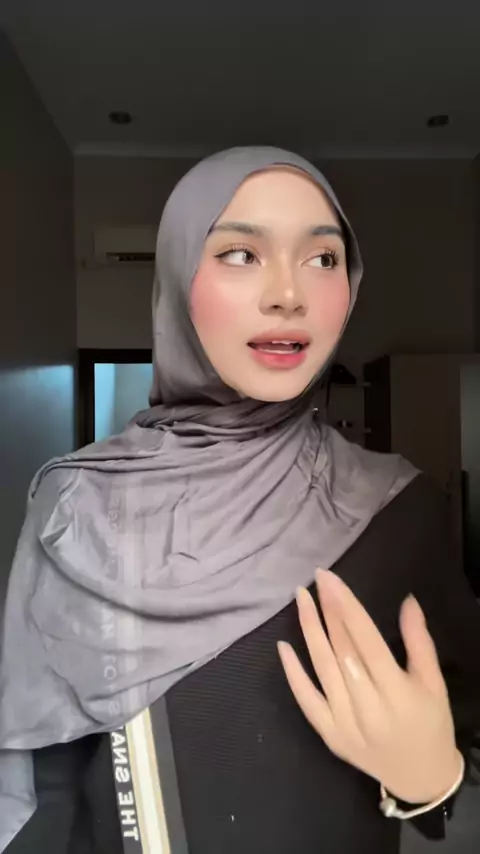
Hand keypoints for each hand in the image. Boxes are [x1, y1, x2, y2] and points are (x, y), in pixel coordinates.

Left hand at [278, 569, 462, 804]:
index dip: (345, 606)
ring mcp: (345, 724)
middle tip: (316, 580)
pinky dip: (293, 673)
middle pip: (342, 650)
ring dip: (310, 630)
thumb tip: (408, 599)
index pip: (366, 639)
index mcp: (398, 691)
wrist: (420, 777)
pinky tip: (283, 646)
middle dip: (328, 610)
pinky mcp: (330, 736)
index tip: (330, 579)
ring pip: (322, 668)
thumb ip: (418, 641)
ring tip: (301, 599)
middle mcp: (369, 707)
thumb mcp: (433, 681)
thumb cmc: (430, 722)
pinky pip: (306, 700)